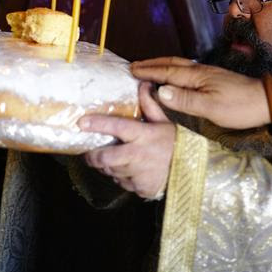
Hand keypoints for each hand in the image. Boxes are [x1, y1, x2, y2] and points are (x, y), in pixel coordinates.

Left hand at [80, 82, 175, 198]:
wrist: (191, 171)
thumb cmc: (175, 144)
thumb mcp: (164, 122)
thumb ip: (149, 105)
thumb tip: (143, 83)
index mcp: (144, 135)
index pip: (117, 127)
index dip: (98, 124)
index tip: (81, 123)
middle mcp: (139, 155)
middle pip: (106, 157)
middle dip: (93, 157)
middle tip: (89, 154)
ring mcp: (139, 174)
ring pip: (112, 171)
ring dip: (107, 167)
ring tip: (111, 162)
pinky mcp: (139, 188)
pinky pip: (122, 182)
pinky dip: (120, 177)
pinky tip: (127, 171)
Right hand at [130, 57, 270, 129]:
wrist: (267, 102)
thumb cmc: (239, 107)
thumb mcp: (211, 108)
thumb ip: (185, 100)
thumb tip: (160, 90)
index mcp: (197, 77)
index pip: (167, 73)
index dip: (148, 71)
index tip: (131, 70)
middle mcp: (201, 71)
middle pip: (172, 64)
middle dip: (152, 64)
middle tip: (134, 66)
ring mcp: (209, 73)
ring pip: (180, 65)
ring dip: (163, 65)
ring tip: (149, 67)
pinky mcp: (215, 78)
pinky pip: (187, 70)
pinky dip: (175, 70)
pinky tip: (175, 75)